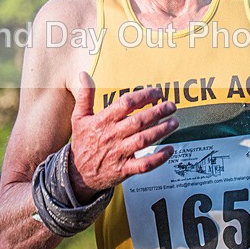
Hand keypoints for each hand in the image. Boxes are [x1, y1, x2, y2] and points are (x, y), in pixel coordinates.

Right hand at [69, 71, 178, 202]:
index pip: (126, 103)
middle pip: (138, 121)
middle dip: (158, 111)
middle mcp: (112, 136)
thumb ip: (85, 95)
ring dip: (161, 131)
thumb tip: (84, 74)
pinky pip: (144, 165)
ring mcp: (118, 153)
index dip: (144, 96)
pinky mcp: (124, 169)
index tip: (157, 92)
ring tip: (174, 122)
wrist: (76, 174)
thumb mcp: (79, 117)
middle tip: (171, 106)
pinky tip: (169, 150)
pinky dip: (158, 158)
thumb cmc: (81, 142)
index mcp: (103, 121)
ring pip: (143, 140)